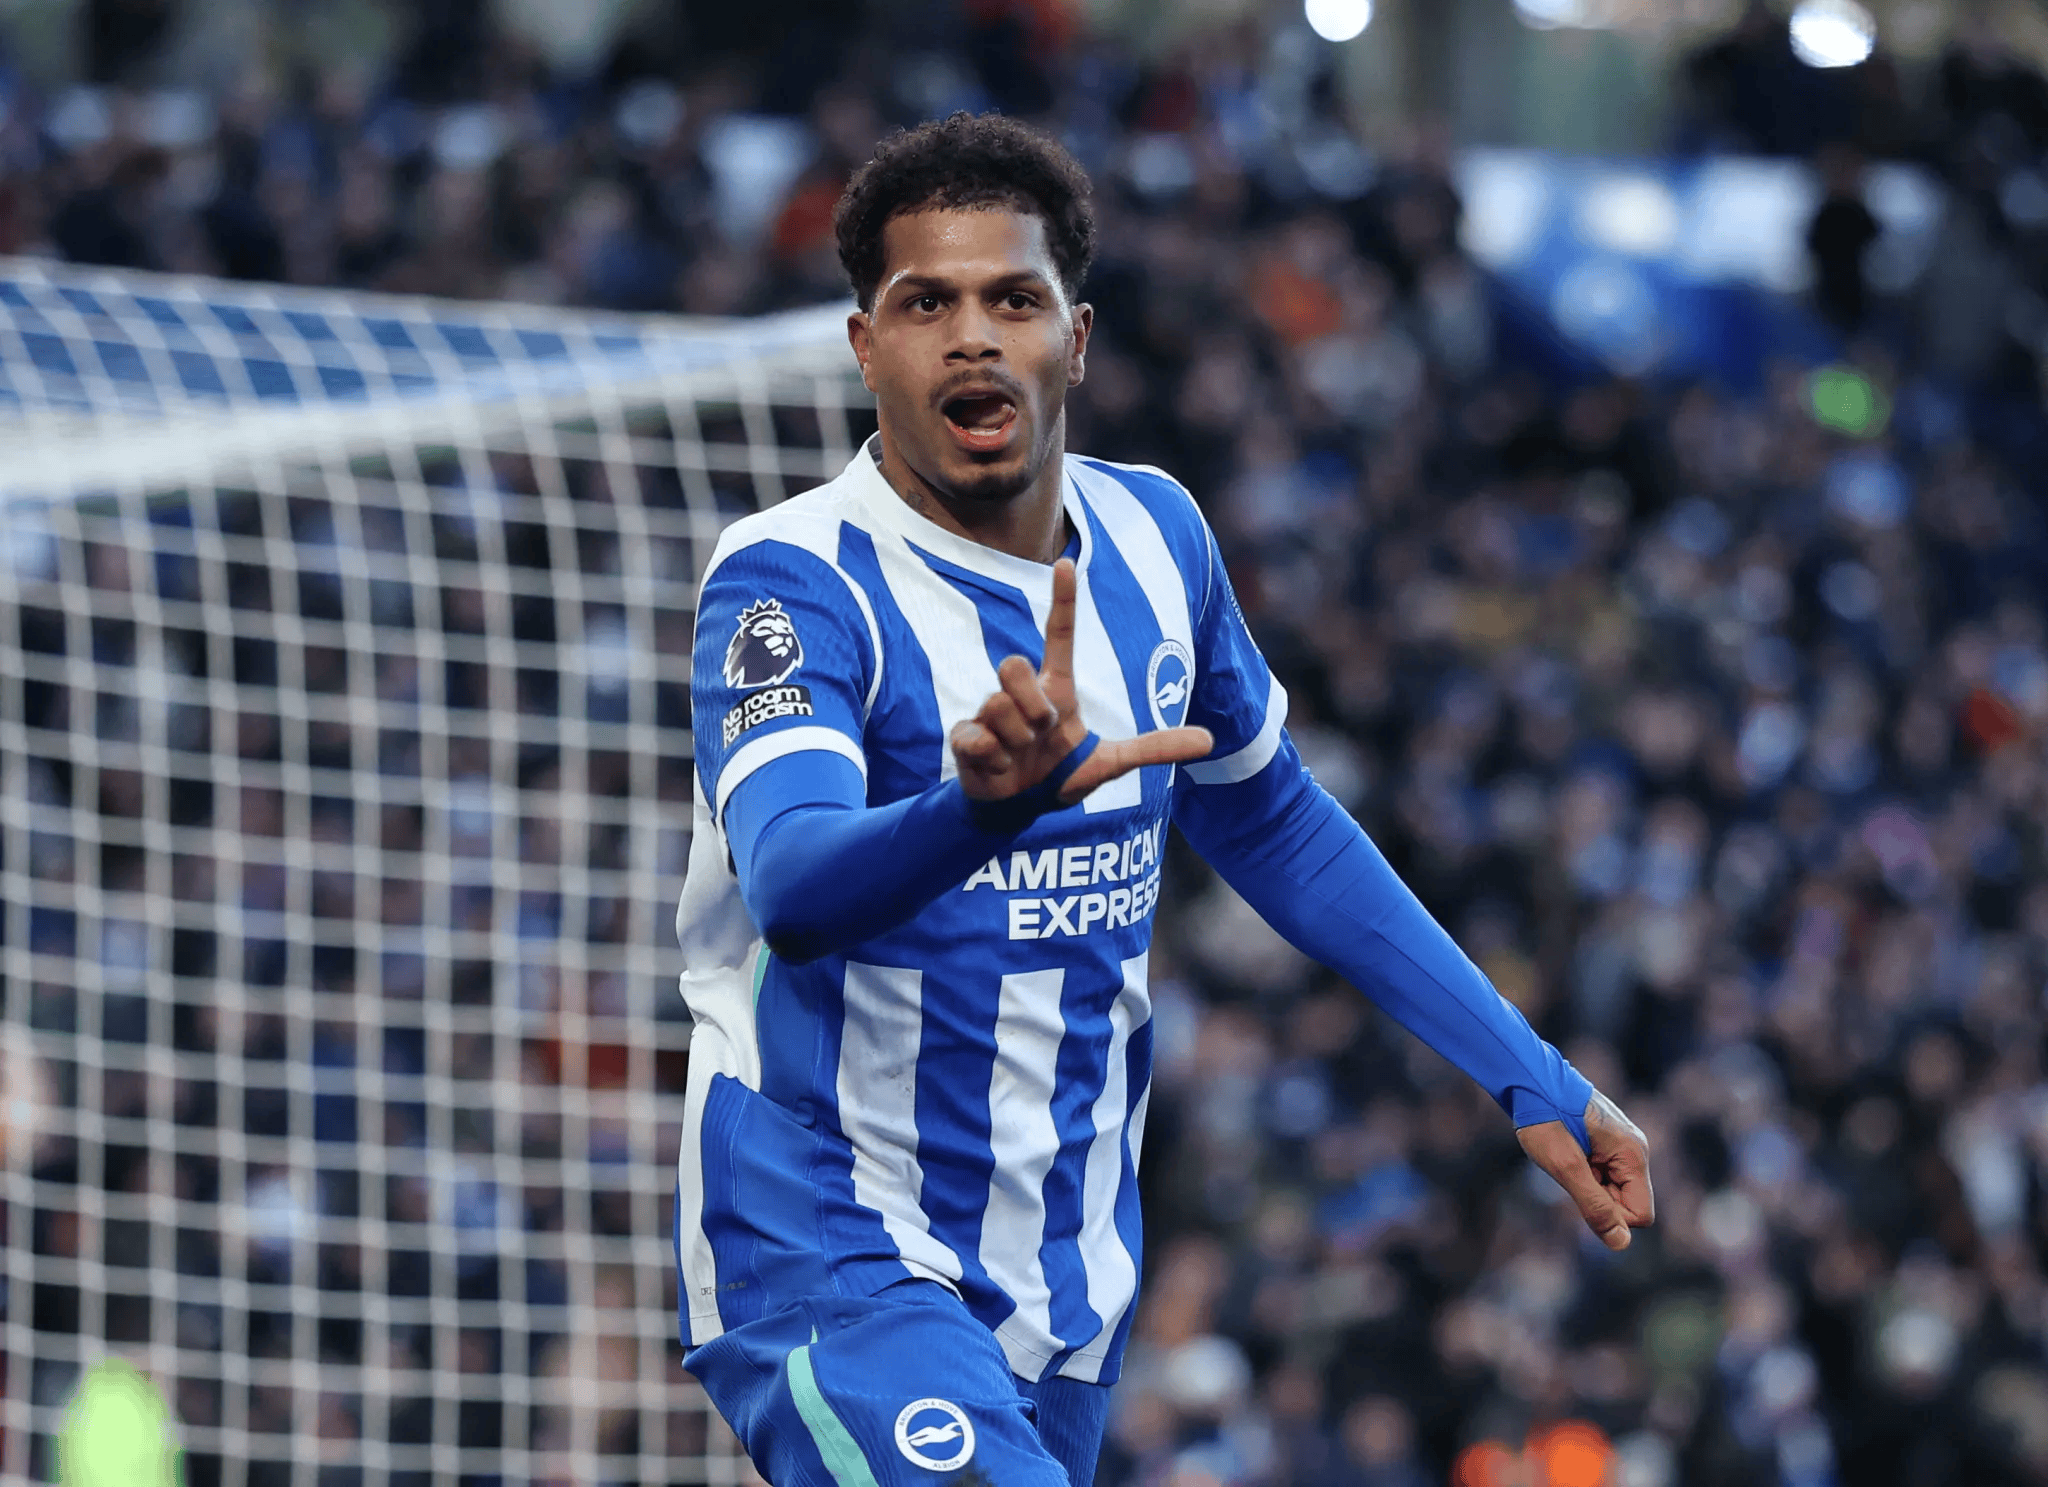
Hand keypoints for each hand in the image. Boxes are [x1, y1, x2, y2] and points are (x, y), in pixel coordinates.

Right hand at [950, 557, 1214, 804]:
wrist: (1015, 810)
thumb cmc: (1060, 775)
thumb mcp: (1111, 763)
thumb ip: (1154, 749)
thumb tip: (1211, 740)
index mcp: (1056, 690)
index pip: (1060, 635)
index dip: (1063, 600)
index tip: (1066, 563)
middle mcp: (1022, 693)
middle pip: (1013, 665)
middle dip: (1029, 706)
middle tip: (1038, 736)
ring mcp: (990, 712)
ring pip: (997, 705)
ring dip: (1013, 741)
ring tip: (1017, 758)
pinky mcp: (964, 737)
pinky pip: (977, 737)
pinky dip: (992, 758)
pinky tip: (997, 768)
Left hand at [1517, 1089, 1654, 1250]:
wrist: (1528, 1078)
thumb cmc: (1545, 1118)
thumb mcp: (1565, 1167)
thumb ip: (1594, 1205)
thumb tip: (1621, 1243)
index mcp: (1634, 1155)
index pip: (1640, 1215)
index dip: (1611, 1215)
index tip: (1581, 1188)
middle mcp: (1635, 1150)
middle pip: (1628, 1203)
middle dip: (1598, 1198)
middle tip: (1570, 1170)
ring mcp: (1622, 1145)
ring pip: (1613, 1190)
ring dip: (1587, 1184)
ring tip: (1566, 1157)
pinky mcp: (1607, 1142)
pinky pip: (1602, 1174)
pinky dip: (1583, 1172)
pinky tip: (1567, 1152)